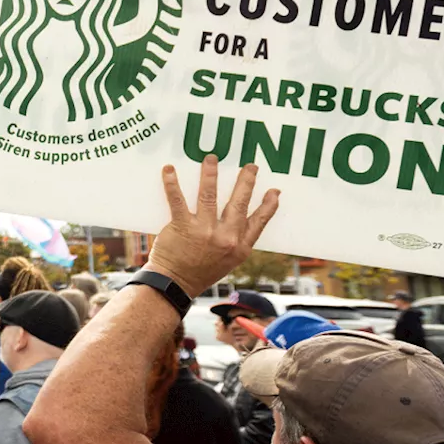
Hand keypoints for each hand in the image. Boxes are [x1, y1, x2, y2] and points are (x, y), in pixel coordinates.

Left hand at [146, 157, 279, 296]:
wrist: (175, 285)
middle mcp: (225, 237)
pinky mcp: (182, 227)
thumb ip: (237, 241)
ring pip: (209, 195)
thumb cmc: (201, 272)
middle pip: (238, 202)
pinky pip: (177, 200)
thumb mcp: (228, 261)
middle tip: (250, 166)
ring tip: (211, 159)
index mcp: (239, 247)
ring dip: (210, 174)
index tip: (274, 191)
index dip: (268, 205)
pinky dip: (172, 183)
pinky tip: (169, 170)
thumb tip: (243, 220)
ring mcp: (203, 231)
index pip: (259, 222)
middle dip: (246, 181)